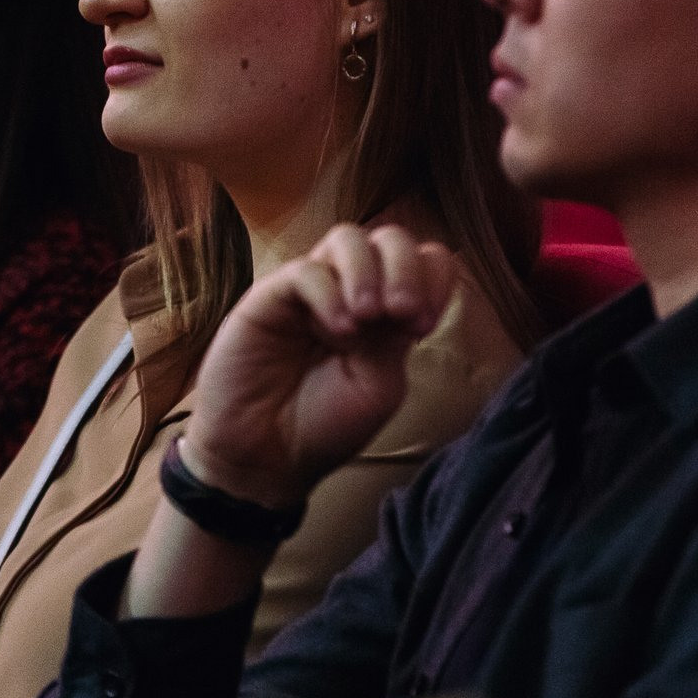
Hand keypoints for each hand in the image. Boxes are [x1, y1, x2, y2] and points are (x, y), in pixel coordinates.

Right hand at [183, 224, 456, 509]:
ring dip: (368, 271)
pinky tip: (339, 331)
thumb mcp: (378, 385)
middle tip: (403, 312)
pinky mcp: (269, 296)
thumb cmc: (323, 425)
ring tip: (369, 317)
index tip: (423, 328)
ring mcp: (310, 290)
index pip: (423, 262)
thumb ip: (394, 336)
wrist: (265, 458)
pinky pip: (306, 271)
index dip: (433, 281)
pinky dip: (330, 294)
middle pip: (390, 238)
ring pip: (347, 238)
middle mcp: (349, 290)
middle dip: (406, 268)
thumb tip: (406, 294)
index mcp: (386, 312)